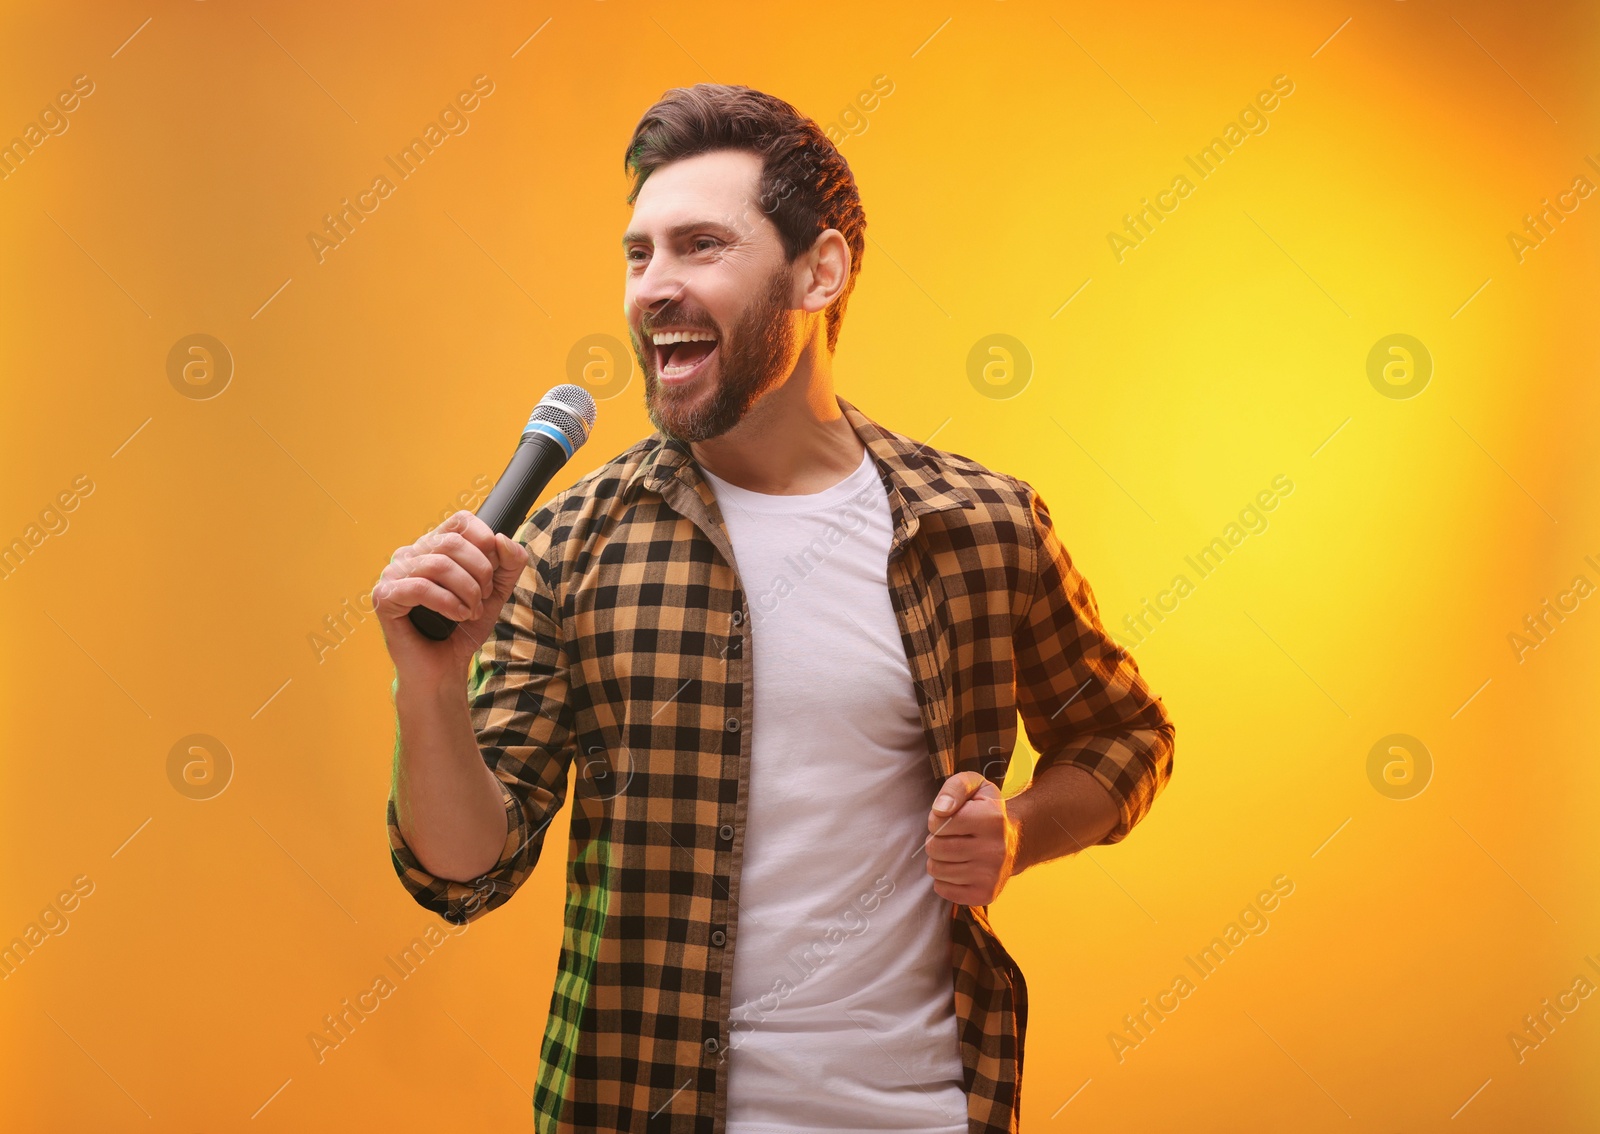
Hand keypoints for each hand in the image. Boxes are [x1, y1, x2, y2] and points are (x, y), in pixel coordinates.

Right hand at [373, 510, 529, 685]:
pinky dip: (448, 603)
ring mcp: (393, 574)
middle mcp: (410, 554)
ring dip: (466, 592)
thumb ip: (509, 563)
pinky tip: (457, 617)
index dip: (485, 541)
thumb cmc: (464, 628)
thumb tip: (502, 539)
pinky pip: (420, 588)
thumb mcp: (496, 592)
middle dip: (480, 573)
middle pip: (453, 542)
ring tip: (471, 612)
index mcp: (433, 546)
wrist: (444, 669)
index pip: (462, 520)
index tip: (493, 572)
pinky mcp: (384, 597)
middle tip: (482, 600)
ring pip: (439, 565)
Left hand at [924, 771, 1019, 906]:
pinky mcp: (985, 895)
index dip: (936, 820)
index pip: (938, 823)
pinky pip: (943, 890)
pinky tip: (958, 868)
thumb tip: (940, 810)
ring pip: (936, 870)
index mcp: (992, 819)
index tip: (948, 819)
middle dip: (935, 840)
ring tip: (954, 852)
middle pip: (935, 848)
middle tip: (950, 837)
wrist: (1014, 840)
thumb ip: (955, 788)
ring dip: (938, 860)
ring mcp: (991, 875)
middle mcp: (995, 849)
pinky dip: (943, 879)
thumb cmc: (986, 810)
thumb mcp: (975, 786)